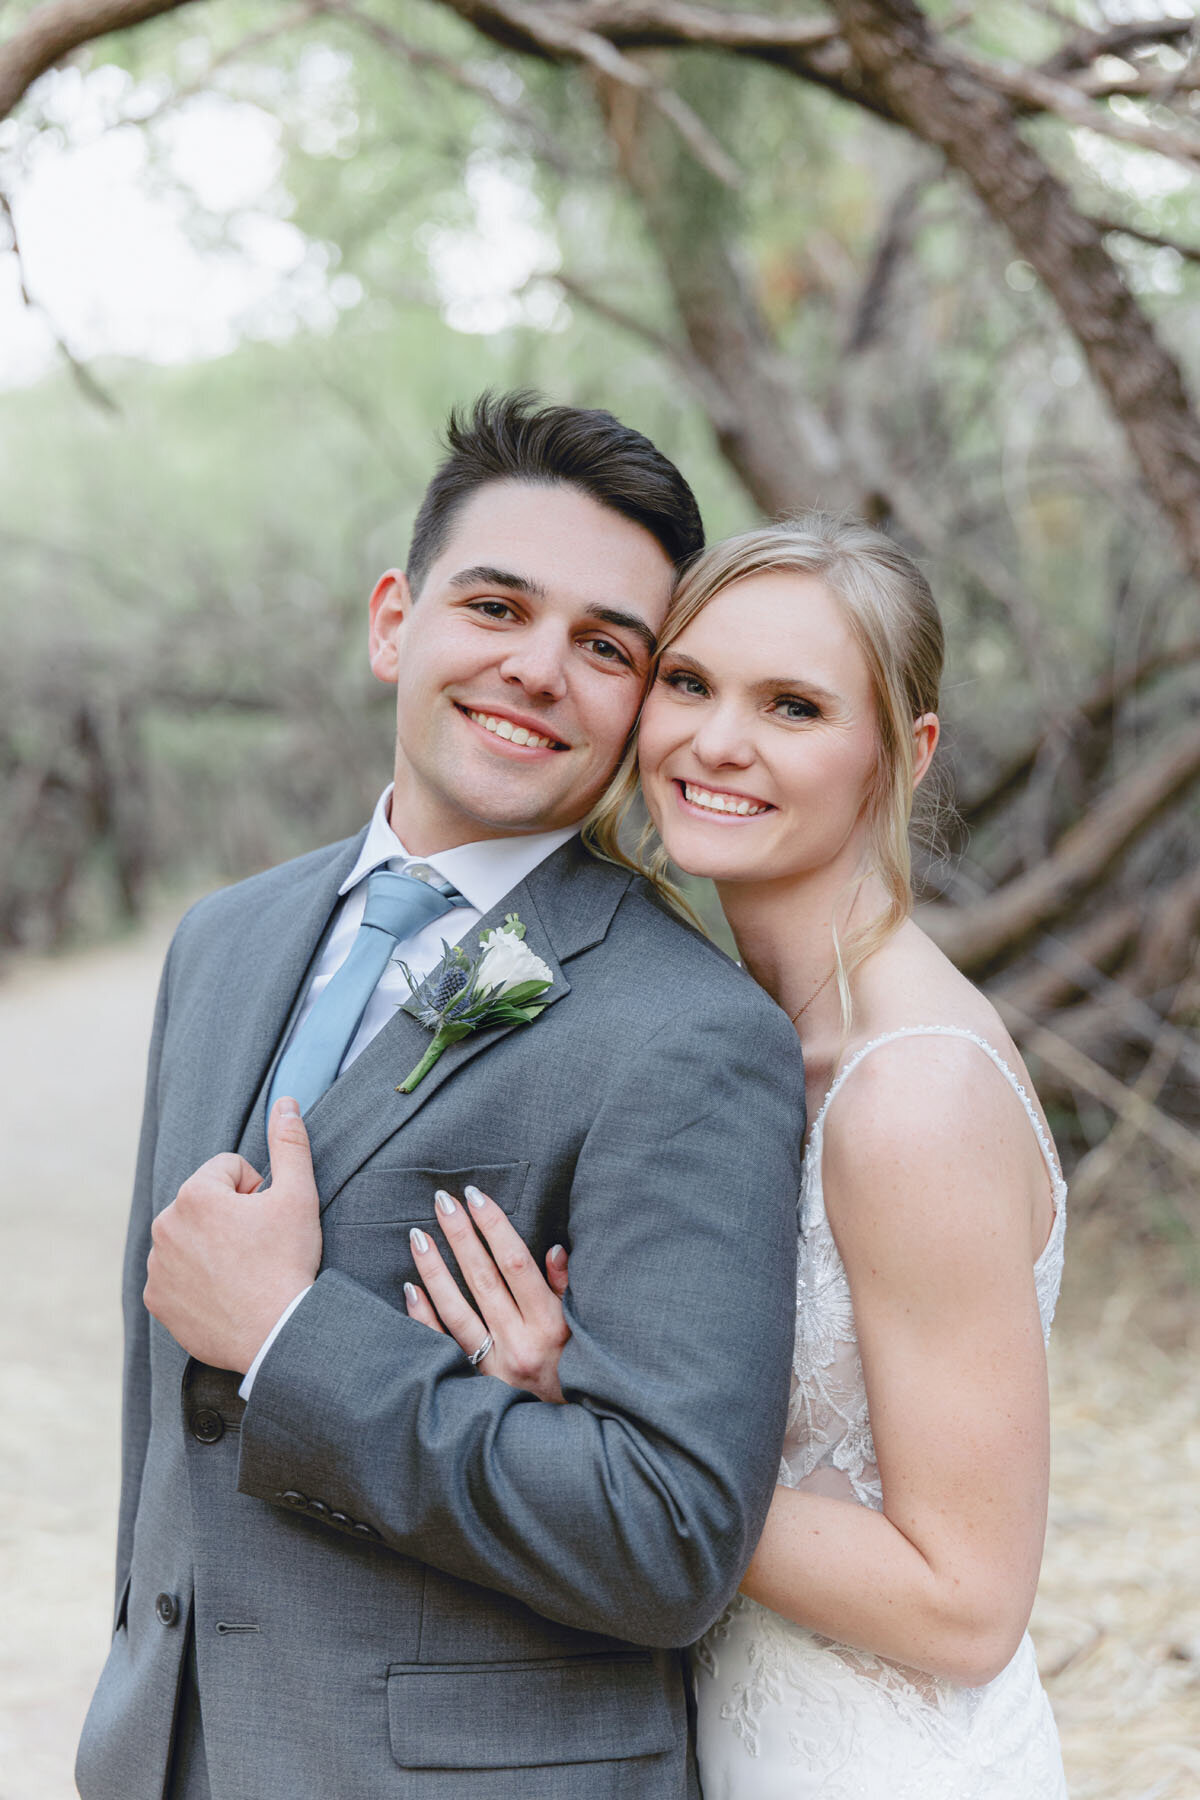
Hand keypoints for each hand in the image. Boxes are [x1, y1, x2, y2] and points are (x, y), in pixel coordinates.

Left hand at [144, 1097, 322, 1372]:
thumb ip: (290, 1142)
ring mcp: (156, 1265)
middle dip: (230, 1216)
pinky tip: (223, 1293)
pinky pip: (175, 1273)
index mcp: (195, 1193)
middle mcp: (164, 1224)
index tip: (268, 1220)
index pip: (228, 1170)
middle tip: (258, 1248)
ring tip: (242, 1272)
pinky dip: (195, 1279)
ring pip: (189, 1237)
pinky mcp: (155, 1298)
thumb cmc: (289, 1262)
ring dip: (212, 1245)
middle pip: (205, 1202)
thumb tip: (285, 1101)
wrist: (277, 1334)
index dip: (257, 1191)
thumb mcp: (299, 1195)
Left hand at [405, 1186, 570, 1402]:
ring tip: (418, 1234)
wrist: (563, 1435)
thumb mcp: (583, 1328)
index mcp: (550, 1322)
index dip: (494, 1225)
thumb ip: (566, 1288)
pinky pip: (443, 1344)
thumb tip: (554, 1249)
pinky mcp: (475, 1382)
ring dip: (434, 1269)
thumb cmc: (579, 1369)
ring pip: (456, 1309)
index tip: (476, 1196)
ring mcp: (494, 1364)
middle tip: (442, 1201)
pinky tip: (410, 1287)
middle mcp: (520, 1341)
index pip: (515, 1262)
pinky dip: (424, 1316)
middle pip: (482, 1278)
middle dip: (461, 1235)